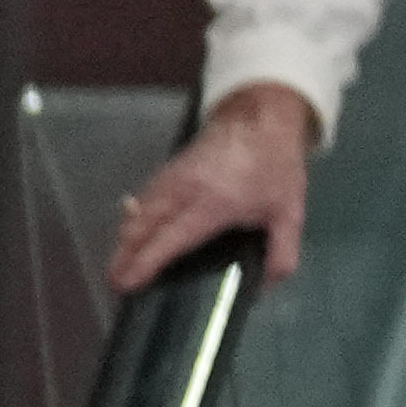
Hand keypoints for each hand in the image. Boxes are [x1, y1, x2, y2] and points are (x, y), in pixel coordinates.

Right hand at [100, 83, 319, 295]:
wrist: (260, 118)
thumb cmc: (275, 166)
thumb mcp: (290, 213)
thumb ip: (281, 254)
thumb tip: (265, 287)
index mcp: (212, 205)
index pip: (170, 239)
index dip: (145, 262)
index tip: (125, 282)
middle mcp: (183, 192)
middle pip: (141, 227)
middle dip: (123, 256)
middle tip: (115, 283)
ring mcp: (171, 178)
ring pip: (138, 213)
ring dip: (125, 239)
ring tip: (119, 265)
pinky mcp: (168, 170)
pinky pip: (144, 199)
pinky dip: (133, 219)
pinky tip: (131, 233)